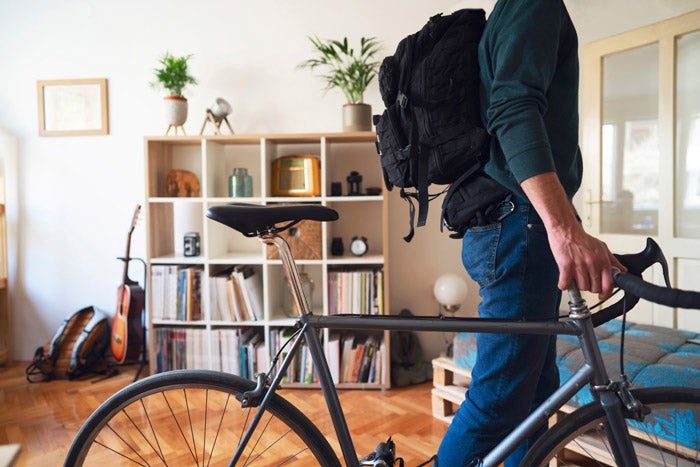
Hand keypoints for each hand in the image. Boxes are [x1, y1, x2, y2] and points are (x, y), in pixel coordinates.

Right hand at [520, 173, 625, 299]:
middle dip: (589, 286)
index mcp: (603, 261)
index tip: (602, 295)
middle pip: (594, 288)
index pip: (608, 284)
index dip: (606, 293)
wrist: (566, 230)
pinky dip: (564, 285)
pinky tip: (564, 280)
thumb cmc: (581, 238)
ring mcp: (579, 266)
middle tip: (585, 280)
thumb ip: (613, 261)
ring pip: (581, 287)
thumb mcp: (602, 247)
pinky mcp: (566, 266)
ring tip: (574, 276)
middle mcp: (593, 264)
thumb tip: (621, 270)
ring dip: (576, 284)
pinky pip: (565, 284)